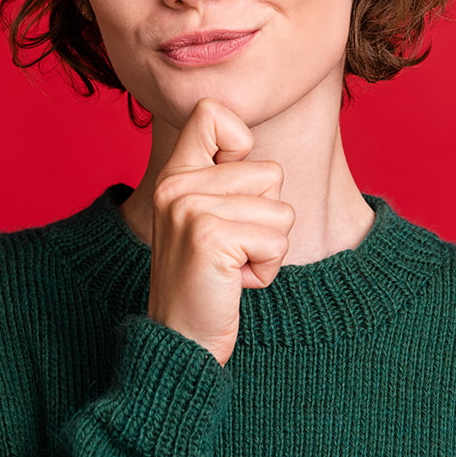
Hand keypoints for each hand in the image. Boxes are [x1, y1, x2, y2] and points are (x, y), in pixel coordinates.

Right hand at [146, 98, 294, 364]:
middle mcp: (175, 185)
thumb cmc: (206, 282)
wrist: (181, 343)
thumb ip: (221, 177)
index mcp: (174, 175)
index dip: (241, 146)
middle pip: (270, 173)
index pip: (213, 113)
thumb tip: (245, 139)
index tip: (229, 194)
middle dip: (266, 219)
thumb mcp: (205, 218)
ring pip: (280, 210)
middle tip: (229, 250)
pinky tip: (234, 282)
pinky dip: (267, 268)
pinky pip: (276, 240)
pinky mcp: (207, 236)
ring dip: (268, 247)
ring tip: (231, 266)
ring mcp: (188, 209)